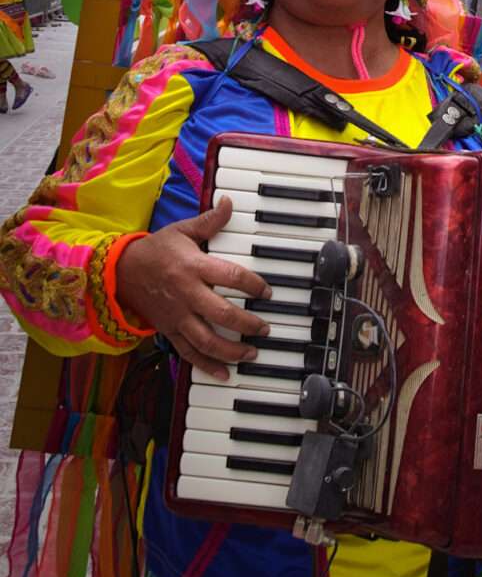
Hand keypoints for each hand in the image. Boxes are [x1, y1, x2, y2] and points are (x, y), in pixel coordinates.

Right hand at [116, 198, 271, 379]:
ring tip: (251, 353)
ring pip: (207, 340)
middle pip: (223, 314)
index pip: (231, 277)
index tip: (267, 291)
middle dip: (248, 324)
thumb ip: (209, 221)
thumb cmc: (156, 250)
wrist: (120, 272)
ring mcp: (178, 316)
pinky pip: (188, 353)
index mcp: (193, 267)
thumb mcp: (182, 230)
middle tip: (265, 328)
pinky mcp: (169, 330)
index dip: (254, 285)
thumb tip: (228, 203)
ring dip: (232, 351)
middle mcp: (187, 294)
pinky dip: (206, 366)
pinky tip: (223, 374)